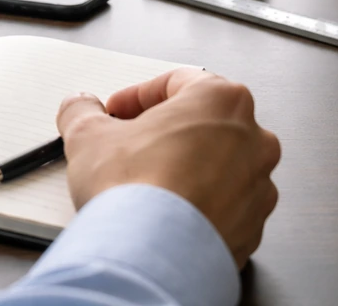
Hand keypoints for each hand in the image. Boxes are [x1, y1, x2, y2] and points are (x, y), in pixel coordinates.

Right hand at [56, 69, 279, 268]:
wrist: (149, 255)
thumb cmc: (135, 190)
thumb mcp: (87, 133)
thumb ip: (82, 110)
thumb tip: (79, 107)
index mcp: (221, 101)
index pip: (177, 82)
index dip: (137, 96)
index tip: (116, 111)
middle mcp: (252, 140)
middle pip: (202, 122)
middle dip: (164, 131)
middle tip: (130, 144)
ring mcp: (258, 188)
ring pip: (218, 166)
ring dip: (184, 168)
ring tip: (144, 182)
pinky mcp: (252, 229)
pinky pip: (223, 206)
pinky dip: (197, 205)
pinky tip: (163, 213)